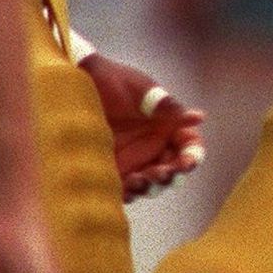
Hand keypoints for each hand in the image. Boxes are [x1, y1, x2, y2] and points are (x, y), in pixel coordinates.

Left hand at [78, 51, 204, 198]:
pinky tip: (124, 190)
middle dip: (170, 176)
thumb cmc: (110, 79)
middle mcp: (154, 144)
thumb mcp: (139, 89)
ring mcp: (134, 159)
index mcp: (167, 124)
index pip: (189, 145)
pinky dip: (128, 193)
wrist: (73, 84)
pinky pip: (126, 188)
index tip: (185, 163)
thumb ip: (165, 105)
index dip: (192, 156)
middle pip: (173, 169)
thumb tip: (199, 117)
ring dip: (150, 186)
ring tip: (138, 180)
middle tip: (159, 174)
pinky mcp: (113, 169)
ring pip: (151, 183)